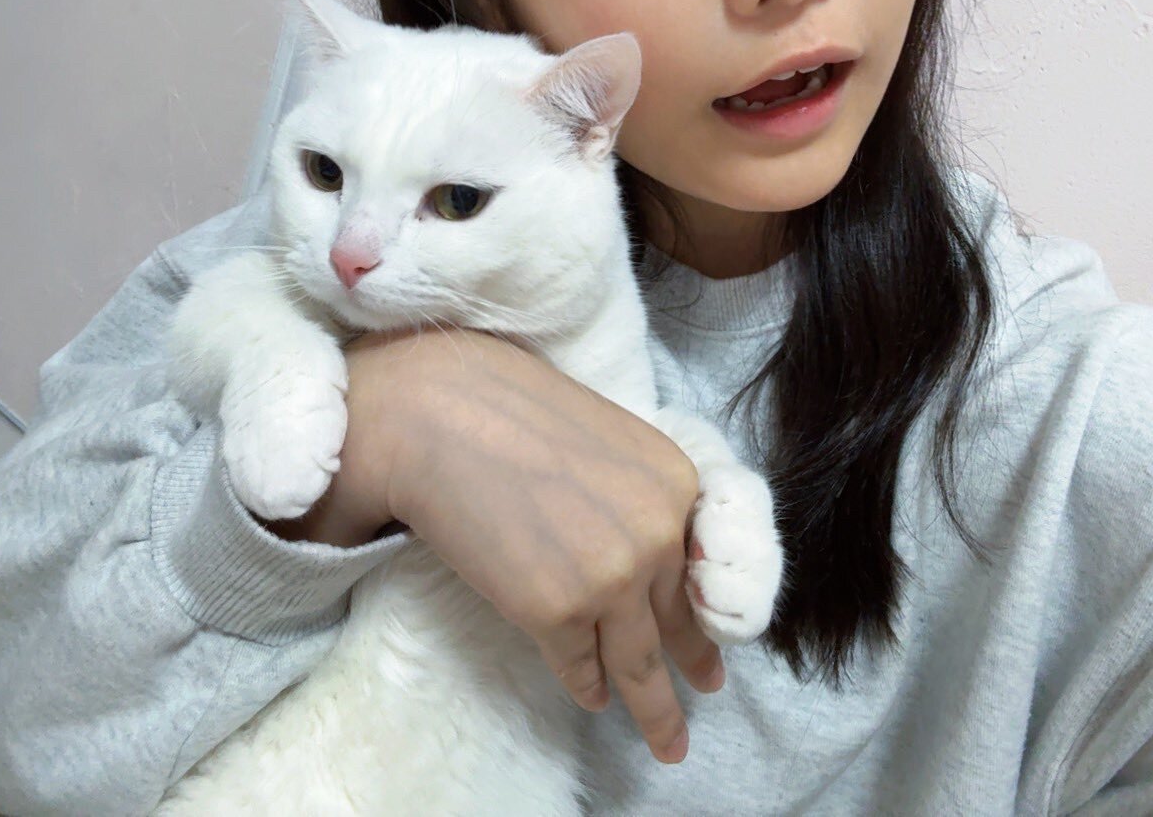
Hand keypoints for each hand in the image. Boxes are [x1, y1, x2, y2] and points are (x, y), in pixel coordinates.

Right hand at [344, 326, 724, 764]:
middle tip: (705, 696)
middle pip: (679, 622)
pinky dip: (585, 685)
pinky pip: (579, 666)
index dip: (704, 610)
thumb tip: (647, 554)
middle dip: (693, 668)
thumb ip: (639, 498)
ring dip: (654, 709)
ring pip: (640, 663)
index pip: (698, 568)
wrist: (438, 413)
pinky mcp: (554, 613)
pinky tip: (591, 696)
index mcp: (677, 485)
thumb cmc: (510, 411)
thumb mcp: (608, 443)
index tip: (714, 645)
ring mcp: (609, 580)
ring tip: (666, 741)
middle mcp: (657, 537)